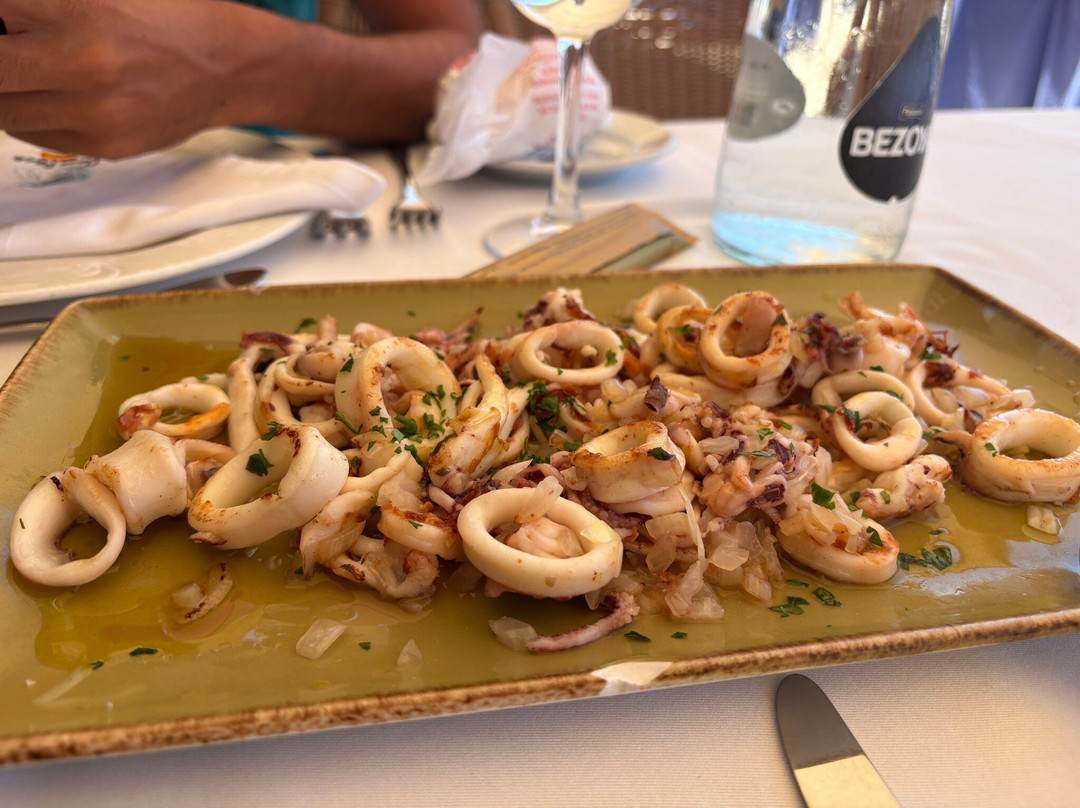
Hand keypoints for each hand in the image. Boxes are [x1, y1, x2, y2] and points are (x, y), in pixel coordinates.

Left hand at [0, 0, 259, 157]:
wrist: (229, 67)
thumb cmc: (169, 17)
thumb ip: (42, 6)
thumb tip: (7, 20)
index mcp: (80, 9)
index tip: (8, 23)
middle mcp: (83, 64)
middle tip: (10, 51)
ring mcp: (93, 113)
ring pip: (2, 110)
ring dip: (5, 87)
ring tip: (25, 69)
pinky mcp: (103, 145)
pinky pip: (33, 133)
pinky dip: (27, 113)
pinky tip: (52, 92)